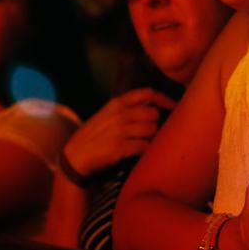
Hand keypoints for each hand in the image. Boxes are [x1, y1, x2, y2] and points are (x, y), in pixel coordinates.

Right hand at [62, 88, 178, 178]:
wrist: (75, 156)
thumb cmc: (94, 135)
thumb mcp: (107, 114)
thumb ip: (127, 108)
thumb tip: (154, 105)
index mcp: (116, 103)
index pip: (147, 93)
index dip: (164, 99)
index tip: (173, 106)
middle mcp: (119, 114)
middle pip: (153, 113)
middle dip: (155, 123)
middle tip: (149, 132)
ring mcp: (119, 130)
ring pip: (152, 129)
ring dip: (151, 138)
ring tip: (143, 143)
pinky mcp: (120, 147)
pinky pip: (145, 146)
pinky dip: (146, 150)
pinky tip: (140, 152)